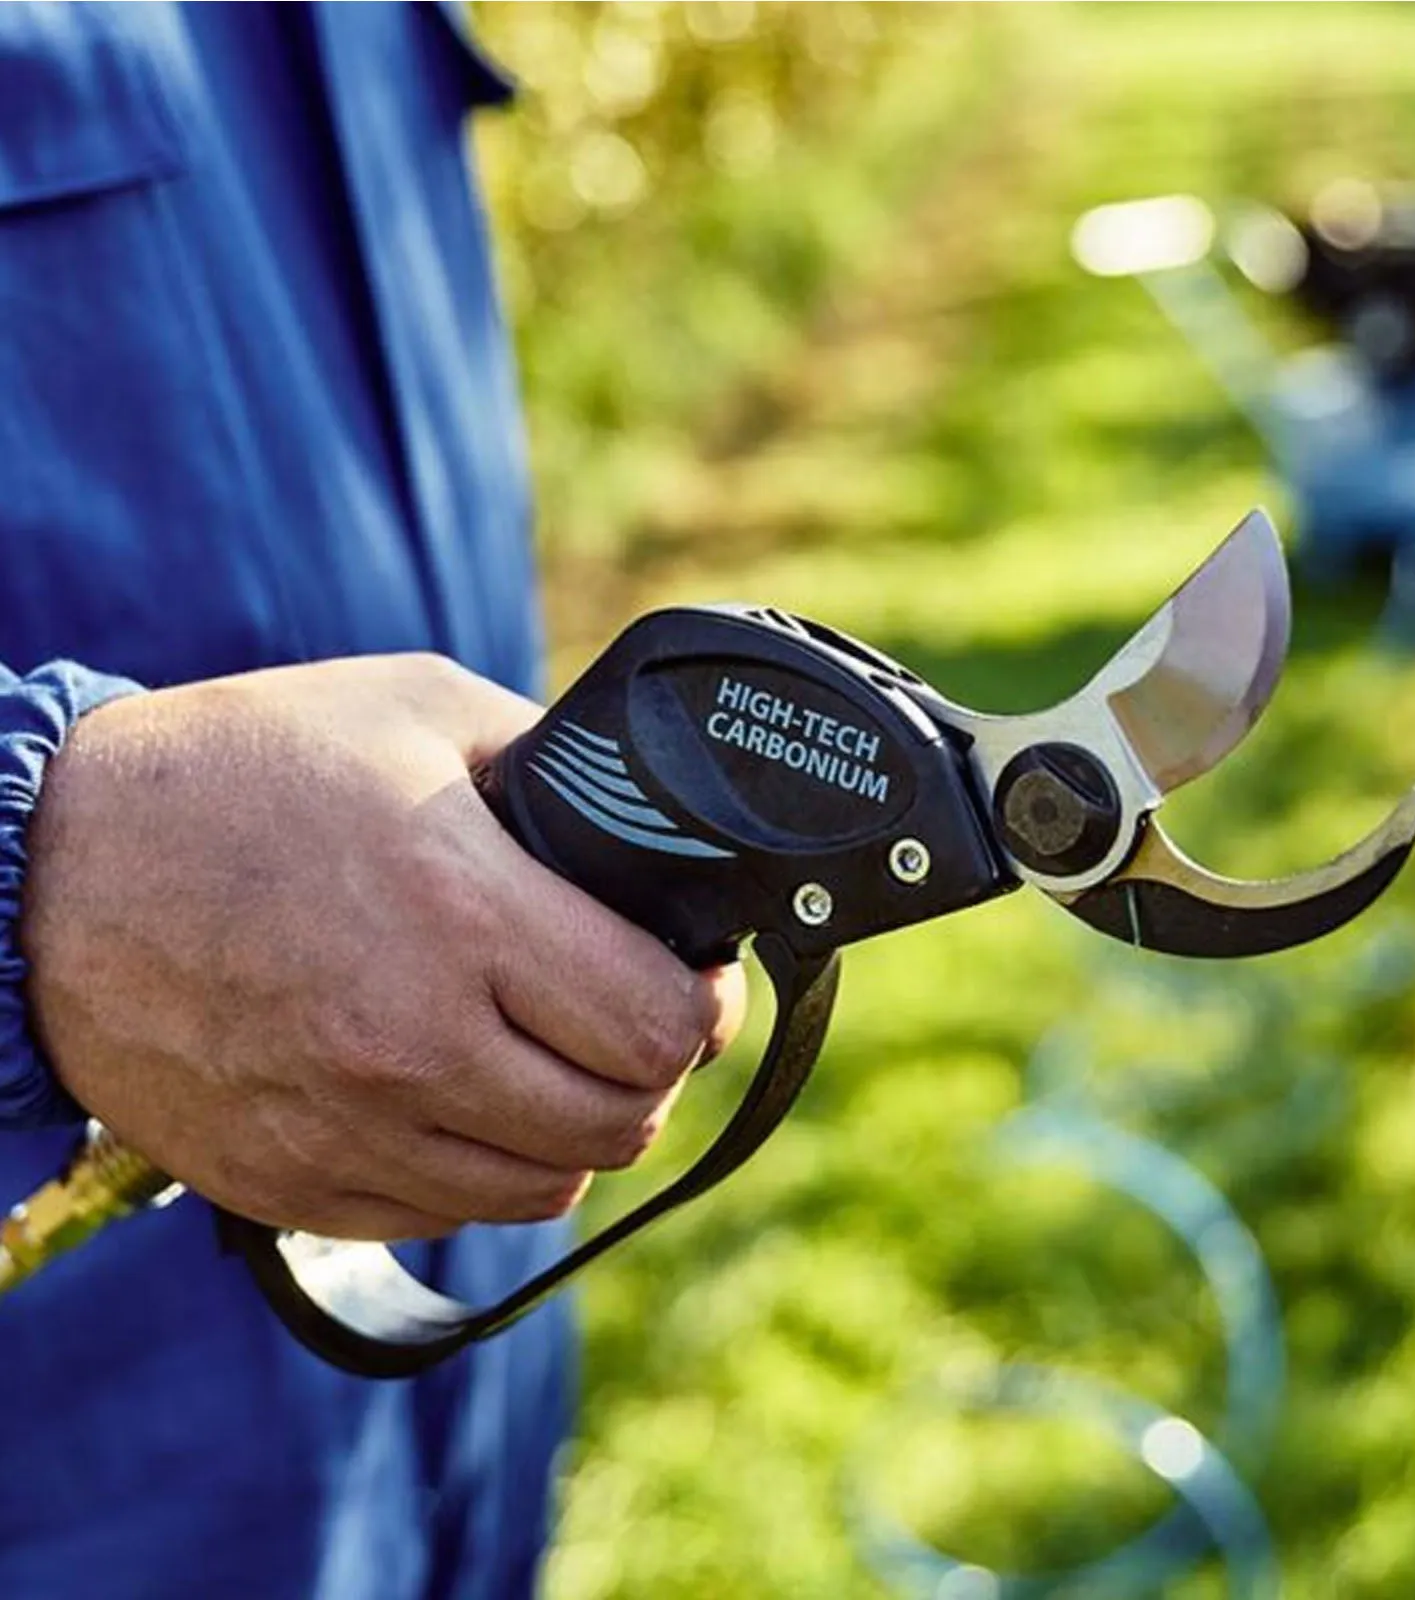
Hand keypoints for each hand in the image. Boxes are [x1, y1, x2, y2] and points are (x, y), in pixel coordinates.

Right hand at [20, 655, 744, 1239]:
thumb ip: (549, 763)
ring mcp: (346, 1126)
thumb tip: (649, 819)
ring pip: (543, 1188)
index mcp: (458, 909)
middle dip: (652, 1072)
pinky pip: (445, 1216)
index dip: (704, 1008)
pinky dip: (482, 1169)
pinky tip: (465, 1100)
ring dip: (575, 1130)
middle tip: (632, 1022)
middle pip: (618, 1122)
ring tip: (556, 1064)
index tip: (695, 984)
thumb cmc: (244, 768)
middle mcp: (409, 1040)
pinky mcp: (290, 1181)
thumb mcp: (417, 708)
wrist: (48, 868)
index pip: (657, 1025)